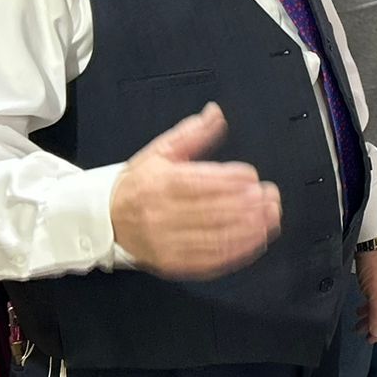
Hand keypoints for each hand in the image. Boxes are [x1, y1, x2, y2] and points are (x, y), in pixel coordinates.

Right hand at [109, 104, 280, 279]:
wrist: (105, 218)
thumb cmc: (138, 183)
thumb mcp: (160, 151)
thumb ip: (193, 133)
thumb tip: (216, 114)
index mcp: (161, 183)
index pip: (201, 182)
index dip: (231, 180)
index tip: (253, 177)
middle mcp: (163, 214)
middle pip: (212, 210)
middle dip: (247, 205)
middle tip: (270, 197)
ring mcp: (167, 242)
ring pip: (214, 237)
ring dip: (248, 229)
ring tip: (270, 218)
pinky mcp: (172, 262)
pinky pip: (209, 260)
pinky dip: (236, 252)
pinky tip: (255, 241)